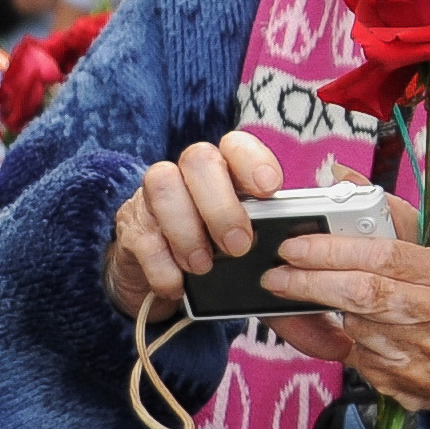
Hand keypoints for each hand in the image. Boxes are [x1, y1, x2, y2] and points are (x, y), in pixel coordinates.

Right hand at [107, 130, 289, 319]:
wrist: (161, 278)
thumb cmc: (214, 252)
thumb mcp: (244, 239)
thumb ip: (265, 231)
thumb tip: (299, 245)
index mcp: (223, 171)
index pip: (235, 144)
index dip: (253, 160)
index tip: (270, 188)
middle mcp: (186, 174)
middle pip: (198, 159)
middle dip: (222, 205)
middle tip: (238, 246)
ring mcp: (152, 196)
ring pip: (162, 186)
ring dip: (187, 232)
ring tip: (203, 267)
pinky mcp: (130, 226)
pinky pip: (141, 236)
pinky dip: (163, 267)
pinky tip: (177, 284)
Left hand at [264, 206, 429, 410]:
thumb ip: (394, 217)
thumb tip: (340, 178)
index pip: (384, 257)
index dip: (332, 251)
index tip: (293, 247)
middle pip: (362, 296)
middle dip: (309, 284)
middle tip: (277, 276)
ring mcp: (427, 360)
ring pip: (356, 331)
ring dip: (336, 315)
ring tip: (334, 303)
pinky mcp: (412, 390)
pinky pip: (363, 362)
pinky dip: (353, 344)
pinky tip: (363, 333)